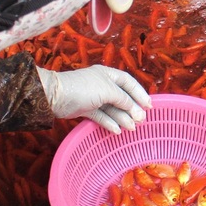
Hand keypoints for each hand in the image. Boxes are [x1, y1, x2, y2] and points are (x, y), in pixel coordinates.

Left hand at [37, 65, 151, 133]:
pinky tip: (117, 131)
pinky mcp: (85, 109)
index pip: (129, 83)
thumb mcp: (108, 90)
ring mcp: (93, 98)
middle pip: (121, 97)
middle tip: (141, 120)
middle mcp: (102, 85)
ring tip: (131, 128)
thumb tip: (137, 110)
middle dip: (132, 109)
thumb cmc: (84, 88)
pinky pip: (101, 116)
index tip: (149, 105)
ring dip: (122, 118)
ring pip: (112, 109)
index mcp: (108, 75)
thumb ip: (124, 99)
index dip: (140, 93)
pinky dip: (109, 123)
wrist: (56, 96)